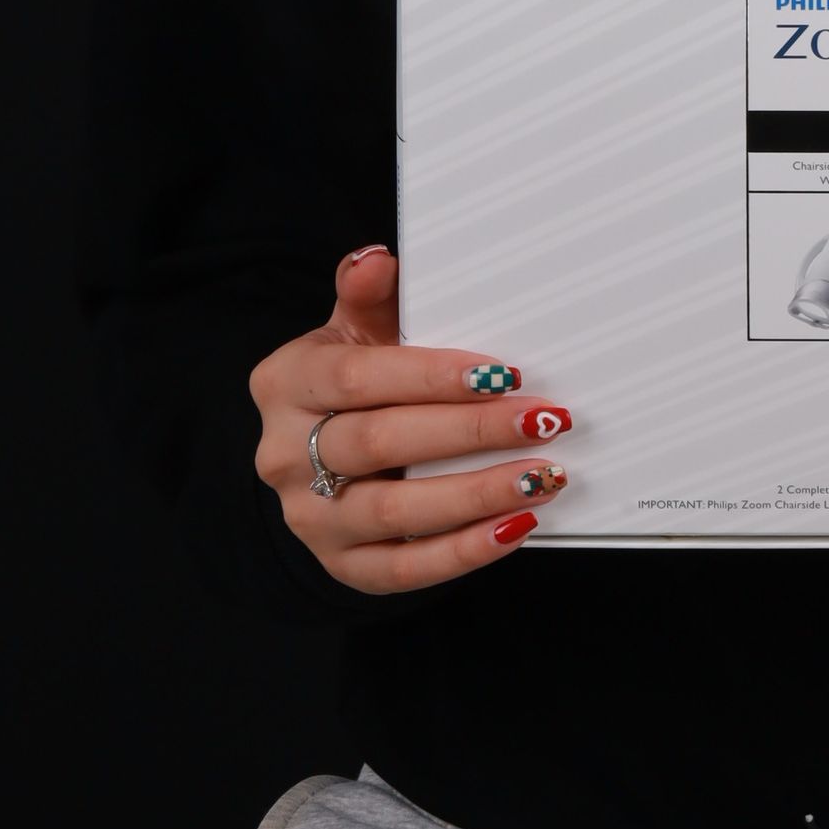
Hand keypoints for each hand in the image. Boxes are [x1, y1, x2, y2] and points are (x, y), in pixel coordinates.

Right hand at [250, 245, 574, 591]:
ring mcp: (308, 519)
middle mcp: (283, 456)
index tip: (503, 373)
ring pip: (396, 511)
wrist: (320, 449)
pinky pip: (405, 569)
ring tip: (544, 476)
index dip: (433, 376)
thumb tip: (377, 260)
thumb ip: (366, 294)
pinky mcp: (341, 566)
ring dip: (479, 495)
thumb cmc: (354, 378)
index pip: (359, 378)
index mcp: (285, 383)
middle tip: (544, 420)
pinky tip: (516, 526)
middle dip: (473, 431)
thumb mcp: (354, 327)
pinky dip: (464, 551)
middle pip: (382, 443)